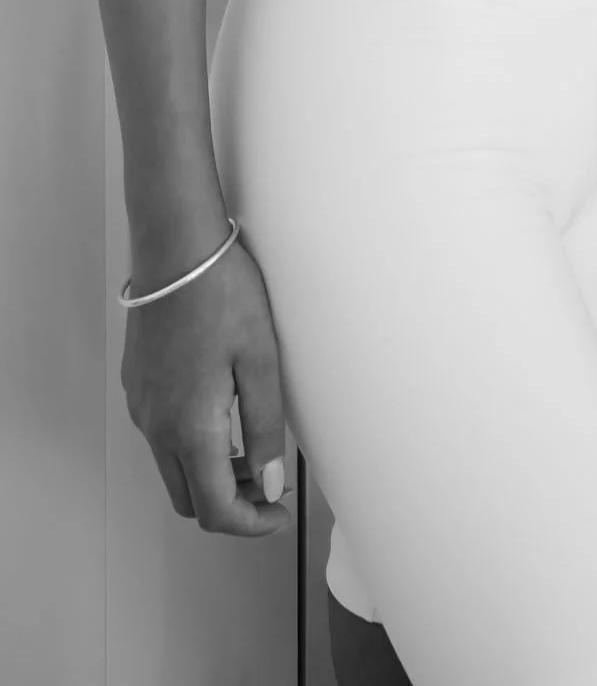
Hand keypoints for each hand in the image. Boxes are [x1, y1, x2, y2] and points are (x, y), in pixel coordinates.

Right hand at [120, 237, 290, 536]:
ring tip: (255, 450)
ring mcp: (142, 408)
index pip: (216, 509)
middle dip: (232, 504)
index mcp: (190, 428)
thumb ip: (265, 427)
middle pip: (189, 499)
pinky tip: (226, 416)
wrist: (175, 250)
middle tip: (271, 483)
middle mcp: (157, 427)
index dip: (251, 524)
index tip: (280, 515)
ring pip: (174, 470)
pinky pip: (163, 438)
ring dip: (213, 475)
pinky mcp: (138, 388)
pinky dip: (194, 447)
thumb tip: (271, 484)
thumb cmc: (224, 295)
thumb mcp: (260, 360)